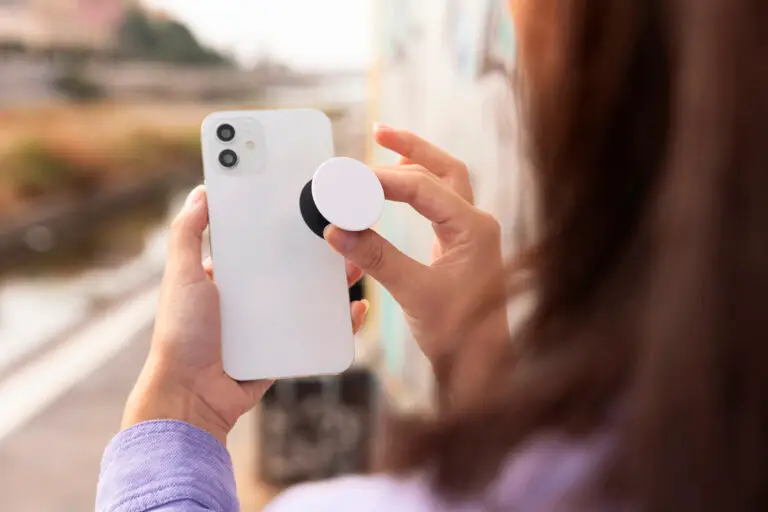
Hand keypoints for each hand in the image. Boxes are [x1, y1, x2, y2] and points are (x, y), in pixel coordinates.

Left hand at [123, 186, 368, 442]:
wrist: (193, 395)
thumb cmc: (182, 335)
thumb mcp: (182, 276)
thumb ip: (187, 234)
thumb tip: (201, 192)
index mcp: (225, 277)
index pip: (257, 243)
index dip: (278, 226)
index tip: (304, 205)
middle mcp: (247, 300)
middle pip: (288, 268)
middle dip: (315, 251)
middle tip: (341, 232)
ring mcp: (266, 326)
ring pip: (306, 298)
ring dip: (332, 283)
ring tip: (356, 265)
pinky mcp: (282, 351)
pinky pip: (314, 333)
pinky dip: (336, 323)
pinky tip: (355, 309)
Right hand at [324, 126, 509, 401]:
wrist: (483, 364)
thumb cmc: (461, 335)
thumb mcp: (413, 292)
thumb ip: (375, 258)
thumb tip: (337, 230)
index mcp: (474, 229)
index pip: (425, 187)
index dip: (384, 180)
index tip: (351, 180)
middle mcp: (476, 224)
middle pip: (444, 169)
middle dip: (411, 148)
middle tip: (378, 131)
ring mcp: (470, 234)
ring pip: (445, 183)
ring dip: (416, 163)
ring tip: (385, 144)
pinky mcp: (459, 246)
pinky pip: (438, 204)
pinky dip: (416, 189)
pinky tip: (396, 189)